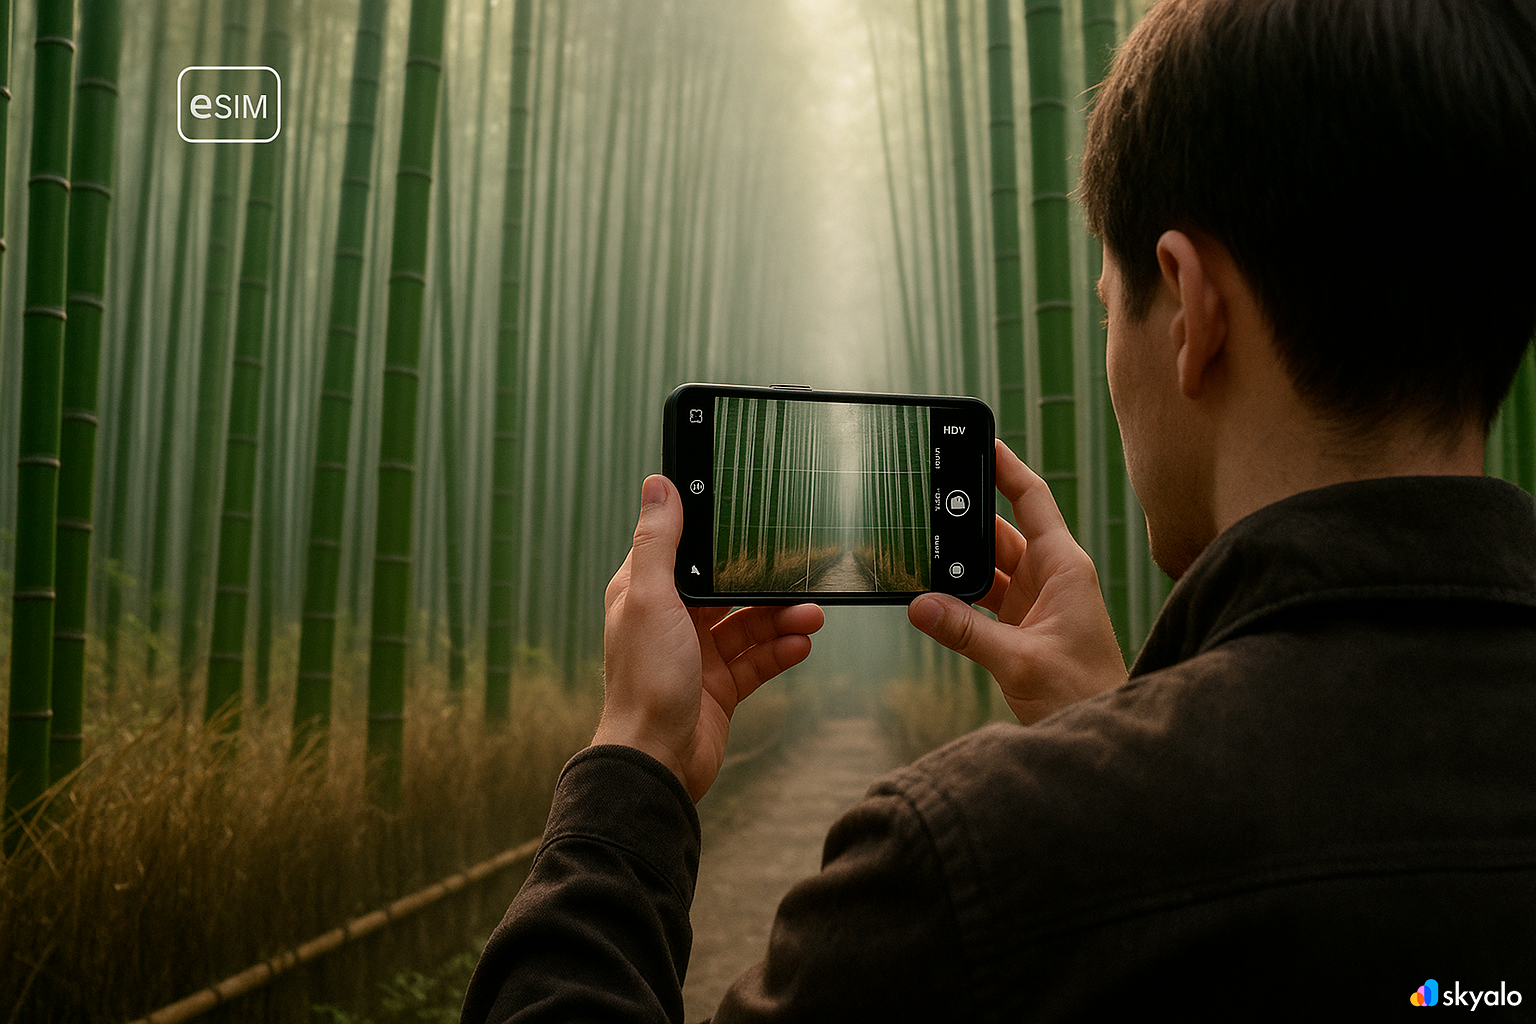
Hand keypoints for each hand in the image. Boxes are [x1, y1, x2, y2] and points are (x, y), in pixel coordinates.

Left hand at [593, 474, 824, 801]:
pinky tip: (803, 643)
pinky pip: (758, 660)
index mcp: (646, 594)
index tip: (754, 521)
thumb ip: (658, 541)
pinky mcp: (720, 687)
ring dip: (781, 619)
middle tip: (801, 576)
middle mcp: (671, 622)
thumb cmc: (645, 681)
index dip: (717, 537)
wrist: (657, 761)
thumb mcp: (650, 598)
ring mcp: (697, 656)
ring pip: (749, 625)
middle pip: (726, 589)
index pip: (685, 551)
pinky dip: (781, 650)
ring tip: (813, 616)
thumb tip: (658, 484)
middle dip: (765, 584)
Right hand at [908, 440, 1126, 723]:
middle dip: (965, 516)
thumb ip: (966, 632)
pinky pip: (980, 597)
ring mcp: (1033, 601)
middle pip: (1000, 529)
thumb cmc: (1083, 695)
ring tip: (918, 545)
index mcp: (1064, 567)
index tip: (979, 441)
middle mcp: (1049, 576)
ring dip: (956, 560)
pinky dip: (956, 595)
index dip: (1006, 468)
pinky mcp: (1018, 626)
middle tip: (927, 496)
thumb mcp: (1020, 661)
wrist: (1099, 730)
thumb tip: (919, 605)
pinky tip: (930, 592)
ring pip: (986, 564)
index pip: (1033, 499)